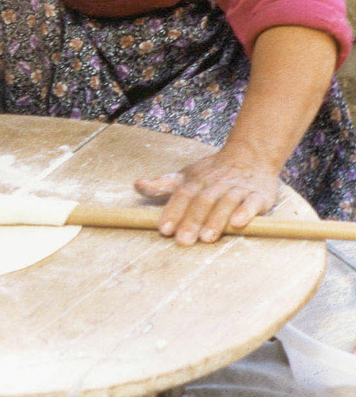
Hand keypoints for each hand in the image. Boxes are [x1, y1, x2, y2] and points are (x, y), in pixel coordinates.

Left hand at [133, 146, 283, 245]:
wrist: (250, 155)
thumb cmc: (213, 172)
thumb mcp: (186, 176)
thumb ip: (162, 184)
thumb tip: (137, 186)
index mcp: (196, 181)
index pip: (182, 195)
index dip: (173, 212)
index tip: (164, 229)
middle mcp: (216, 184)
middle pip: (202, 201)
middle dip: (192, 221)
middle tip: (183, 241)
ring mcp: (238, 188)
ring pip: (226, 202)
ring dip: (216, 220)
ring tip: (207, 238)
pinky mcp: (259, 195)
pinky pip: (252, 203)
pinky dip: (246, 212)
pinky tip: (238, 223)